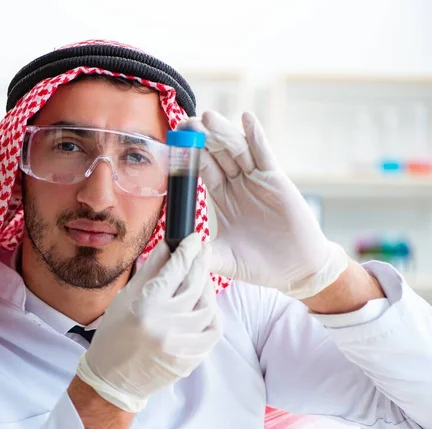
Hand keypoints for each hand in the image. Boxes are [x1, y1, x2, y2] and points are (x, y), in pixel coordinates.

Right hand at [76, 233, 221, 412]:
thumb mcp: (125, 298)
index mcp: (145, 307)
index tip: (195, 239)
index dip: (188, 250)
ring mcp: (181, 345)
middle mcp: (165, 326)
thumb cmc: (113, 336)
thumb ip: (150, 270)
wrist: (113, 379)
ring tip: (201, 277)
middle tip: (203, 249)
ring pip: (208, 307)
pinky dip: (212, 314)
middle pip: (195, 285)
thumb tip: (168, 245)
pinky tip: (205, 305)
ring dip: (207, 287)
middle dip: (201, 262)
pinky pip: (212, 331)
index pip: (175, 270)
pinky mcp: (190, 359)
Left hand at [177, 111, 347, 298]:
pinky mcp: (276, 180)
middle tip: (186, 121)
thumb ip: (202, 254)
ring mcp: (257, 180)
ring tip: (207, 117)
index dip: (189, 155)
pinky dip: (256, 136)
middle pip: (217, 154)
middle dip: (202, 137)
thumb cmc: (260, 264)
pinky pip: (264, 154)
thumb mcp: (224, 259)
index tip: (175, 141)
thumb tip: (176, 254)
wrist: (295, 270)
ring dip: (223, 133)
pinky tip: (247, 119)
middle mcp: (238, 184)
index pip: (202, 170)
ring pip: (237, 150)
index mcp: (223, 197)